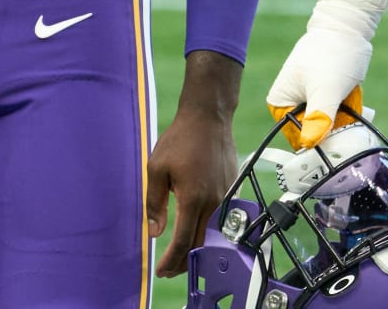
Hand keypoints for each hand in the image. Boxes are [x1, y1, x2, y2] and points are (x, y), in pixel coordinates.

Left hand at [148, 51, 240, 276]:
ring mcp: (226, 193)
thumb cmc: (180, 139)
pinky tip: (199, 229)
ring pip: (214, 232)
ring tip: (182, 254)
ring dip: (198, 247)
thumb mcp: (156, 169)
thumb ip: (154, 203)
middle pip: (201, 243)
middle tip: (169, 268)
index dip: (171, 261)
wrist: (209, 115)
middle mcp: (213, 200)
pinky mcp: (233, 185)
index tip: (160, 271)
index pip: (183, 241)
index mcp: (193, 198)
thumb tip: (155, 232)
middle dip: (185, 261)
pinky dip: (210, 230)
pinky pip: (222, 216)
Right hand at [266, 26, 370, 148]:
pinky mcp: (325, 93)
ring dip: (344, 115)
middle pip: (315, 132)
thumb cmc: (333, 53)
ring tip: (348, 94)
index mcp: (280, 102)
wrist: (350, 26)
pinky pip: (338, 111)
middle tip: (345, 107)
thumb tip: (309, 143)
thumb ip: (318, 116)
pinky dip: (347, 106)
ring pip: (329, 123)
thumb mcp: (326, 88)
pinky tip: (352, 92)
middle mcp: (291, 102)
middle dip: (334, 124)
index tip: (336, 131)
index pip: (298, 138)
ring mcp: (309, 98)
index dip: (317, 139)